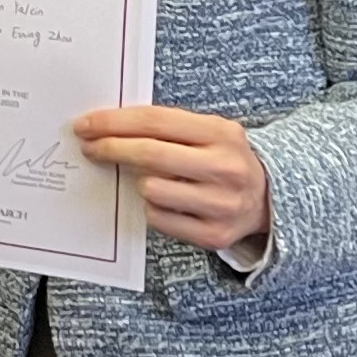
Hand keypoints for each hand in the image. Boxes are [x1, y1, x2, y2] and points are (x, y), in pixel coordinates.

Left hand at [72, 105, 270, 249]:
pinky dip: (152, 207)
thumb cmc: (222, 157)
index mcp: (221, 133)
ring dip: (137, 181)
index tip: (86, 124)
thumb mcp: (207, 131)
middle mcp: (225, 168)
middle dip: (110, 148)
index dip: (113, 122)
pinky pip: (159, 218)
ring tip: (146, 177)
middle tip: (89, 146)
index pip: (155, 121)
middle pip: (149, 154)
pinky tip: (163, 200)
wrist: (270, 198)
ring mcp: (221, 204)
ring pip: (151, 189)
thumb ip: (167, 126)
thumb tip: (106, 126)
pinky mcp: (214, 235)